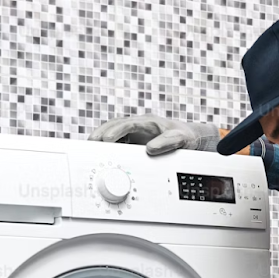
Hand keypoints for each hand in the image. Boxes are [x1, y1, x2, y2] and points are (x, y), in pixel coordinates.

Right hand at [88, 115, 222, 155]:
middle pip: (114, 126)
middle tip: (90, 143)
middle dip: (101, 133)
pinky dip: (107, 147)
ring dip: (100, 139)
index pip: (128, 124)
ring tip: (89, 149)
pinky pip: (117, 142)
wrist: (189, 138)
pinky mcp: (132, 142)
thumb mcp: (181, 139)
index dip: (116, 131)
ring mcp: (134, 133)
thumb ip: (166, 143)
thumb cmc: (185, 137)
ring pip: (112, 133)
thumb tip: (149, 149)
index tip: (107, 139)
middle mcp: (138, 126)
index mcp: (148, 122)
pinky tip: (99, 155)